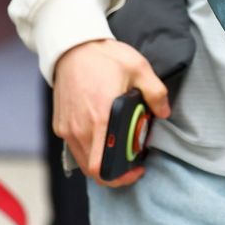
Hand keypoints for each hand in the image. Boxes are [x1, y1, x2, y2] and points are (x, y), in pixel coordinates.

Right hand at [52, 39, 170, 187]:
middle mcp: (79, 128)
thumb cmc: (105, 58)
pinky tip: (104, 139)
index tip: (137, 169)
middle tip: (132, 162)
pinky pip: (75, 148)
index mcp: (100, 118)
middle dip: (114, 172)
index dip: (120, 176)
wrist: (73, 47)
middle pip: (92, 169)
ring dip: (101, 162)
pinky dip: (90, 151)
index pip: (101, 165)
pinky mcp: (59, 124)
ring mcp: (66, 128)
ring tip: (120, 150)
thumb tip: (164, 113)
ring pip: (83, 160)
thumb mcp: (139, 68)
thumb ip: (156, 93)